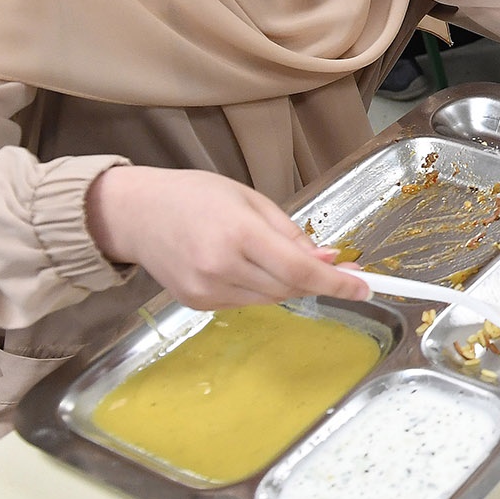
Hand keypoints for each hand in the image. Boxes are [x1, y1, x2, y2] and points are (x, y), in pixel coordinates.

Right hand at [86, 165, 370, 311]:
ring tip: (277, 257)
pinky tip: (246, 266)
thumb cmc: (195, 195)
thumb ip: (291, 234)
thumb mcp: (251, 199)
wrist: (134, 212)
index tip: (365, 288)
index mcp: (239, 233)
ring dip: (288, 284)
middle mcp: (221, 267)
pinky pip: (246, 303)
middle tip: (337, 266)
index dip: (337, 283)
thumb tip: (328, 260)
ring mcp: (206, 289)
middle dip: (318, 280)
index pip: (300, 270)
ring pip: (271, 299)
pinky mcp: (196, 304)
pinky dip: (260, 289)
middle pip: (290, 288)